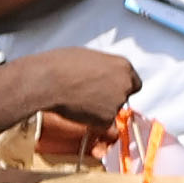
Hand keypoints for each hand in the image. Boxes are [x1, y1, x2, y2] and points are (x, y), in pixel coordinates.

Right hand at [22, 46, 138, 129]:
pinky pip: (101, 124)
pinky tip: (77, 110)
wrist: (49, 81)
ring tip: (78, 100)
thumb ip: (103, 68)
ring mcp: (117, 103)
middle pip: (123, 97)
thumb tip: (100, 75)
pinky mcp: (106, 120)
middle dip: (110, 99)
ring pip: (111, 111)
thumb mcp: (89, 58)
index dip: (122, 87)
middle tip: (91, 96)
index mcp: (122, 65)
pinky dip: (91, 121)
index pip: (134, 82)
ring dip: (100, 110)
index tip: (113, 89)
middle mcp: (124, 84)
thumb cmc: (62, 65)